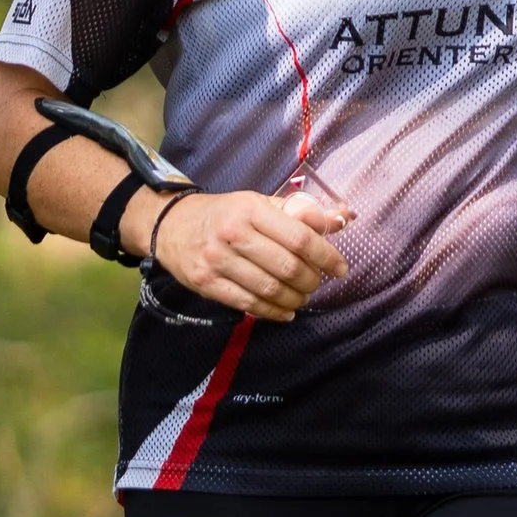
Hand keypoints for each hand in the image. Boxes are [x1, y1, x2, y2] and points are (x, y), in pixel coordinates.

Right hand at [147, 188, 352, 319]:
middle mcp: (233, 233)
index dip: (326, 256)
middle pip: (287, 267)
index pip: (299, 237)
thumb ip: (303, 211)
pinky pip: (248, 304)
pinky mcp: (206, 283)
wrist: (172, 224)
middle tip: (318, 283)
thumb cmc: (225, 214)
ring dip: (294, 299)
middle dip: (311, 280)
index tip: (340, 268)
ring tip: (302, 297)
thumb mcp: (261, 203)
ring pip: (269, 289)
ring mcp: (217, 260)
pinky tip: (285, 311)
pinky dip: (272, 312)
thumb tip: (345, 217)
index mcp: (251, 209)